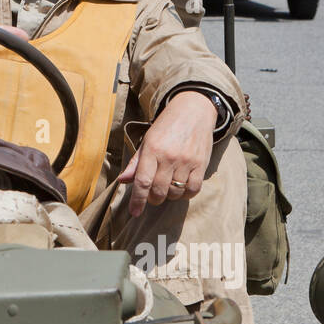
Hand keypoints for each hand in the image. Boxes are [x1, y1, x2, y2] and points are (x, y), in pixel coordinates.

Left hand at [115, 91, 218, 216]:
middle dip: (153, 199)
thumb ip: (136, 162)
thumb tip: (122, 181)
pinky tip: (182, 188)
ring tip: (167, 187)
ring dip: (169, 196)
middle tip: (152, 195)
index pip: (142, 181)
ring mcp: (186, 161)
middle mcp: (169, 156)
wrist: (193, 110)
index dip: (138, 200)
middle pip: (159, 190)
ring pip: (175, 192)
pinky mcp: (201, 164)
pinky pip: (193, 189)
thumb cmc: (166, 127)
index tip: (135, 213)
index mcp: (152, 149)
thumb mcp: (147, 140)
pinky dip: (186, 194)